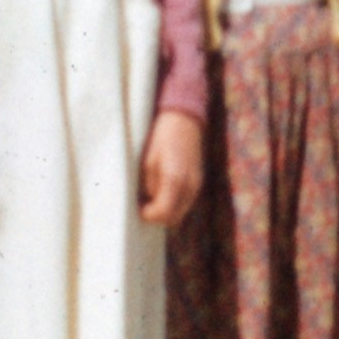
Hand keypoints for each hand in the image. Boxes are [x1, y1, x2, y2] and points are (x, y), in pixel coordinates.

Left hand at [138, 107, 206, 233]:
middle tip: (144, 206)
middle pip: (173, 218)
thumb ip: (149, 186)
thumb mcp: (148, 161)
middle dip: (158, 217)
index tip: (139, 210)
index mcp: (175, 179)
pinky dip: (174, 204)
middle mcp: (190, 186)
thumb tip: (146, 202)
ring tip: (152, 198)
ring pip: (180, 212)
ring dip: (167, 211)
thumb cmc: (162, 138)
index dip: (149, 216)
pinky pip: (186, 203)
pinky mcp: (198, 182)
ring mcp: (196, 185)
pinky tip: (164, 192)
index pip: (163, 213)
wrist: (184, 120)